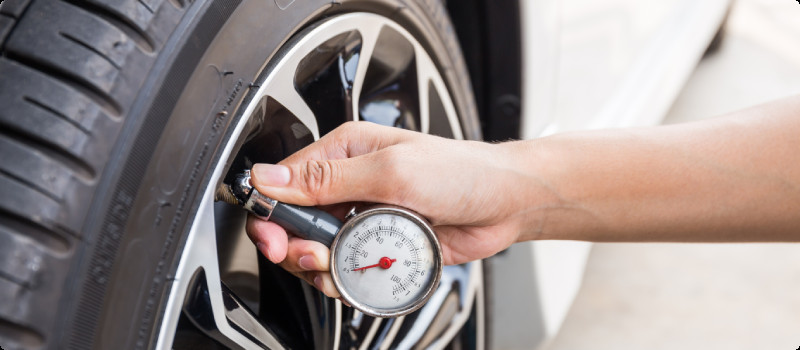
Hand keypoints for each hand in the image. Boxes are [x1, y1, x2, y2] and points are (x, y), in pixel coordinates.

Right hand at [245, 122, 547, 296]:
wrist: (504, 203)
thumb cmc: (460, 172)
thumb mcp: (391, 170)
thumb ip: (328, 178)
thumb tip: (271, 177)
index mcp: (344, 152)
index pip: (283, 182)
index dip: (270, 214)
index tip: (276, 239)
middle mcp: (348, 183)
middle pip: (295, 222)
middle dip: (297, 247)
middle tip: (315, 257)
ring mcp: (362, 216)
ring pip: (318, 250)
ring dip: (323, 267)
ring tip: (342, 267)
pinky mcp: (378, 243)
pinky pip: (347, 267)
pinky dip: (347, 279)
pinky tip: (362, 276)